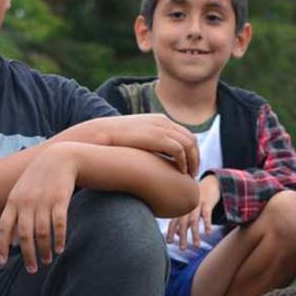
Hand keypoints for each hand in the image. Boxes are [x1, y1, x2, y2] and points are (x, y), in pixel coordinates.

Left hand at [0, 143, 78, 272]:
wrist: (58, 159)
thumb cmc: (37, 179)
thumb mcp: (20, 192)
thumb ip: (14, 214)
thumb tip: (11, 240)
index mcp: (13, 201)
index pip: (4, 228)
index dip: (2, 246)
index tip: (2, 263)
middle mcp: (27, 202)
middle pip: (25, 235)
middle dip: (28, 255)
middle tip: (32, 269)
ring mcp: (44, 201)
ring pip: (42, 233)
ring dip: (45, 250)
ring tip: (47, 260)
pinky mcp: (60, 200)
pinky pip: (59, 224)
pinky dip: (59, 239)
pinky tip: (60, 249)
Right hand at [65, 114, 198, 176]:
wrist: (100, 135)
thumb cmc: (113, 142)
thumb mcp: (134, 140)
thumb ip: (145, 146)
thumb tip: (151, 161)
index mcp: (159, 120)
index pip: (184, 134)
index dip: (190, 151)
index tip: (189, 165)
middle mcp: (163, 122)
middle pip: (190, 138)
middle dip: (195, 156)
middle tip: (193, 173)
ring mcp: (161, 128)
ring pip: (189, 144)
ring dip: (192, 160)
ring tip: (190, 175)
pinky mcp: (157, 137)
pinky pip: (179, 149)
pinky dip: (184, 161)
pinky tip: (181, 172)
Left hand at [166, 174, 219, 249]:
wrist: (211, 182)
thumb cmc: (198, 198)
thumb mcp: (189, 208)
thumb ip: (182, 221)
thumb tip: (176, 235)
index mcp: (181, 208)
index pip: (173, 221)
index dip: (170, 232)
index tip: (169, 242)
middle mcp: (186, 206)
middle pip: (182, 223)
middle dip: (182, 237)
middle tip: (182, 249)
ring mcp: (196, 204)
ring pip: (194, 221)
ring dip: (195, 234)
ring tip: (197, 246)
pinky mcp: (207, 203)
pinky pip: (207, 214)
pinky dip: (207, 224)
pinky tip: (208, 233)